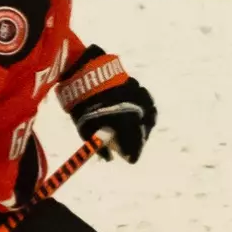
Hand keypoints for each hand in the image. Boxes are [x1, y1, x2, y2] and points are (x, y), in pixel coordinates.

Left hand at [59, 48, 155, 162]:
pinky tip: (135, 110)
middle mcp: (137, 109)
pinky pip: (144, 99)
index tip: (130, 160)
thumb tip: (107, 157)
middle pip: (145, 129)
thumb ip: (99, 144)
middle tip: (133, 144)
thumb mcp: (87, 127)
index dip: (133, 152)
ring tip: (137, 128)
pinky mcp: (135, 84)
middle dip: (139, 138)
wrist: (83, 71)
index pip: (135, 143)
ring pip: (148, 112)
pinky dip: (142, 107)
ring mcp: (139, 96)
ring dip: (144, 122)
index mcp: (127, 122)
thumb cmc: (83, 103)